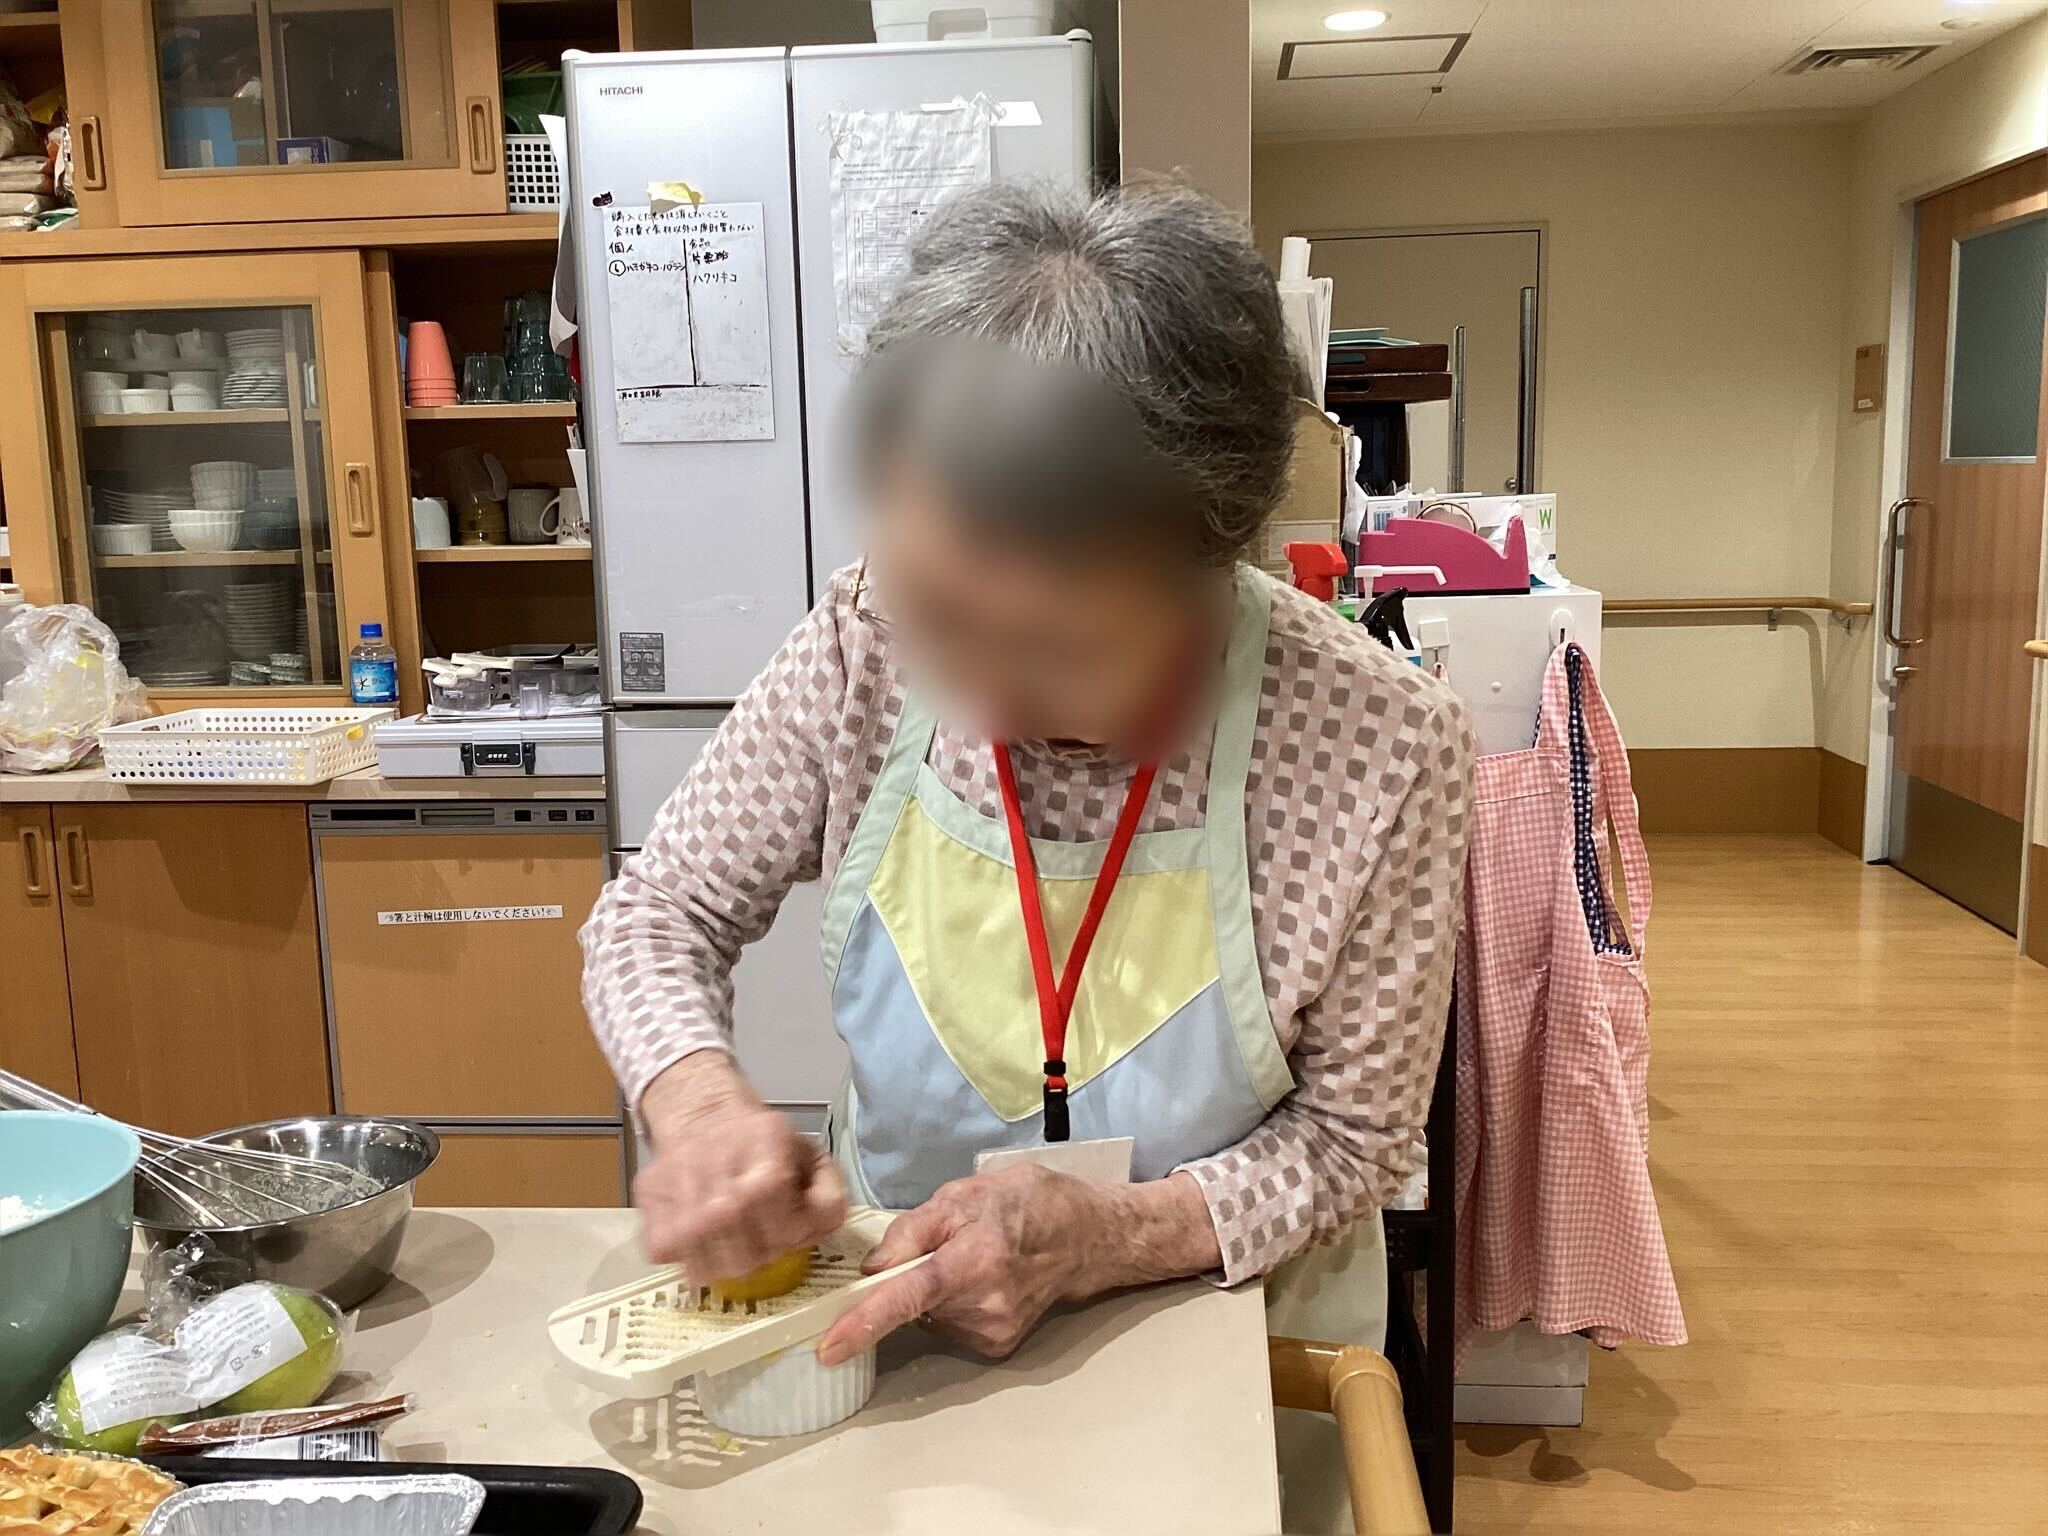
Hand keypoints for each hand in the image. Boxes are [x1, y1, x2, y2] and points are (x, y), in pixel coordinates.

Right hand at [634, 1052, 847, 1283]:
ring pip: (712, 1266)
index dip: (793, 1232)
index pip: (784, 1224)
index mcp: (766, 1161)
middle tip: (762, 1233)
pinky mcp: (653, 1210)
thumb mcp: (809, 1155)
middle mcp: (721, 1182)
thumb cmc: (759, 1144)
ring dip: (728, 1259)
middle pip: (748, 1256)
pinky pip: (675, 1259)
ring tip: (734, 1238)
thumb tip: (820, 1228)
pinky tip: (705, 1238)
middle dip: (762, 1251)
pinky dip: (691, 1258)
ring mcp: (682, 1199)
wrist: (702, 1116)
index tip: (792, 1223)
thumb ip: (829, 1195)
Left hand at [814, 1164, 1223, 1364]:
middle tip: (948, 1245)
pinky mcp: (998, 1346)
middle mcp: (983, 1305)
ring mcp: (993, 1332)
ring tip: (975, 1258)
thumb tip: (872, 1268)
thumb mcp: (965, 1195)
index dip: (863, 1323)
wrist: (1087, 1236)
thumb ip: (913, 1230)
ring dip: (935, 1292)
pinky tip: (985, 1281)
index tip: (829, 1348)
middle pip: (913, 1304)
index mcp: (972, 1261)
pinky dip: (954, 1305)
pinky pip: (950, 1326)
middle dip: (911, 1278)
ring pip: (929, 1316)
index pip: (906, 1297)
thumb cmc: (1029, 1204)